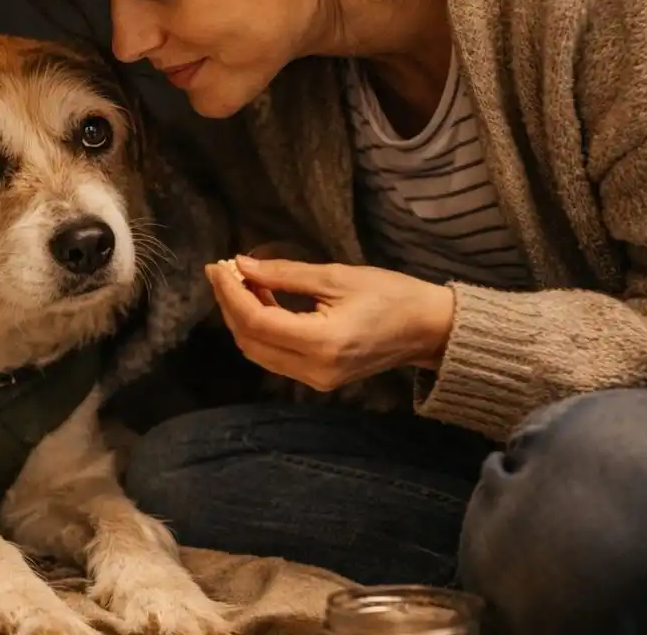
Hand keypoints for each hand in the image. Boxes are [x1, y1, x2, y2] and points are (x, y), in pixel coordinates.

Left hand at [205, 256, 455, 391]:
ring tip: (241, 282)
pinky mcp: (318, 380)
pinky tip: (261, 301)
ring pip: (258, 352)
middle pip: (250, 342)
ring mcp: (316, 381)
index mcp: (321, 343)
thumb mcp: (337, 277)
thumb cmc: (392, 295)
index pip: (256, 322)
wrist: (429, 329)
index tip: (218, 265)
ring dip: (243, 318)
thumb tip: (242, 265)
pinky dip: (261, 330)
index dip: (230, 293)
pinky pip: (275, 357)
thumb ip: (285, 274)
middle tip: (224, 270)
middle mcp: (314, 370)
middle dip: (231, 305)